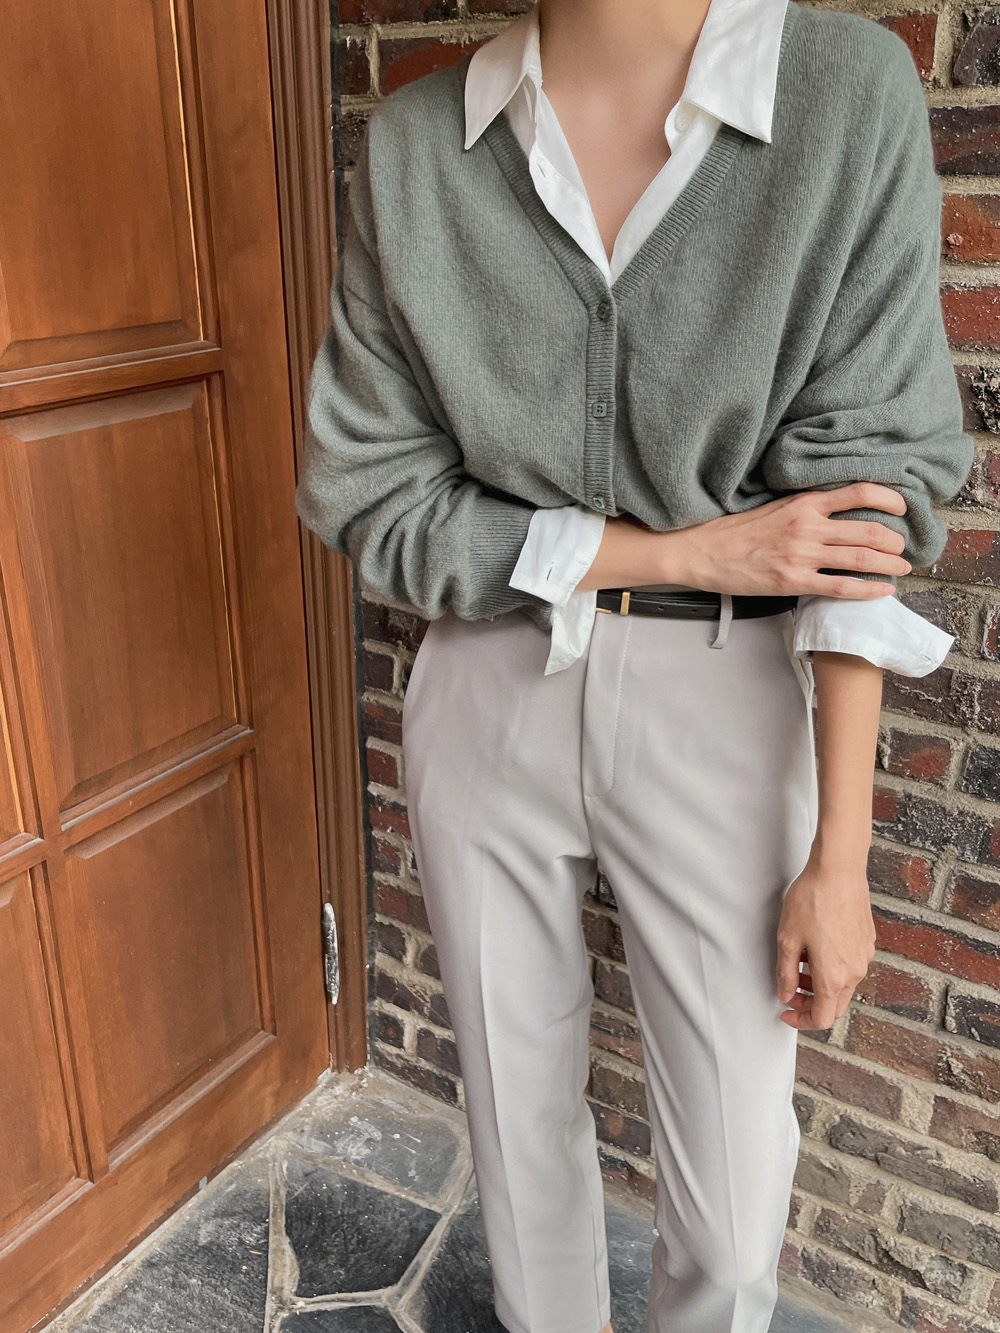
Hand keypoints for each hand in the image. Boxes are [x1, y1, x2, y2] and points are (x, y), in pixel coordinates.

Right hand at [663, 481, 909, 598]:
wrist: (702, 551)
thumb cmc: (735, 531)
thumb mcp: (775, 507)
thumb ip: (807, 508)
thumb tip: (838, 513)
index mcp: (804, 502)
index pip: (860, 492)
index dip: (890, 499)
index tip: (903, 509)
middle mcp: (808, 526)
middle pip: (870, 530)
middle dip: (895, 542)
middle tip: (903, 548)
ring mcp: (801, 555)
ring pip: (861, 559)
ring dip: (889, 565)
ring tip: (901, 569)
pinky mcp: (793, 581)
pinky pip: (841, 587)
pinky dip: (868, 590)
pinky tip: (882, 591)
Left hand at [775, 853, 876, 1030]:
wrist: (839, 870)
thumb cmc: (813, 900)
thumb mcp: (787, 939)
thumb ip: (785, 972)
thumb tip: (786, 993)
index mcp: (834, 977)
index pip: (822, 1019)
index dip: (801, 1020)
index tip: (786, 1013)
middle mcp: (855, 971)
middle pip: (835, 1005)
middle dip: (810, 1003)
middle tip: (789, 990)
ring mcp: (864, 956)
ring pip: (843, 985)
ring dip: (820, 984)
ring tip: (799, 963)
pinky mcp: (867, 941)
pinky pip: (850, 966)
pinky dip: (833, 967)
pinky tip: (816, 947)